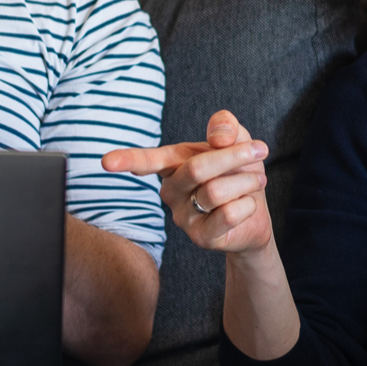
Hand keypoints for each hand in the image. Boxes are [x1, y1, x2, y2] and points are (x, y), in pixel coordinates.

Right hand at [101, 109, 272, 254]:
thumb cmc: (238, 173)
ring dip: (247, 180)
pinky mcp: (201, 238)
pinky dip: (249, 203)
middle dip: (234, 156)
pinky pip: (229, 214)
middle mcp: (170, 192)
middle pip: (197, 168)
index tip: (106, 161)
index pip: (147, 161)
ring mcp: (183, 217)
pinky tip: (247, 205)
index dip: (127, 160)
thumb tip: (219, 135)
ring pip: (216, 191)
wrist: (255, 215)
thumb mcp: (236, 141)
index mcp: (173, 165)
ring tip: (256, 180)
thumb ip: (225, 127)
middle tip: (260, 149)